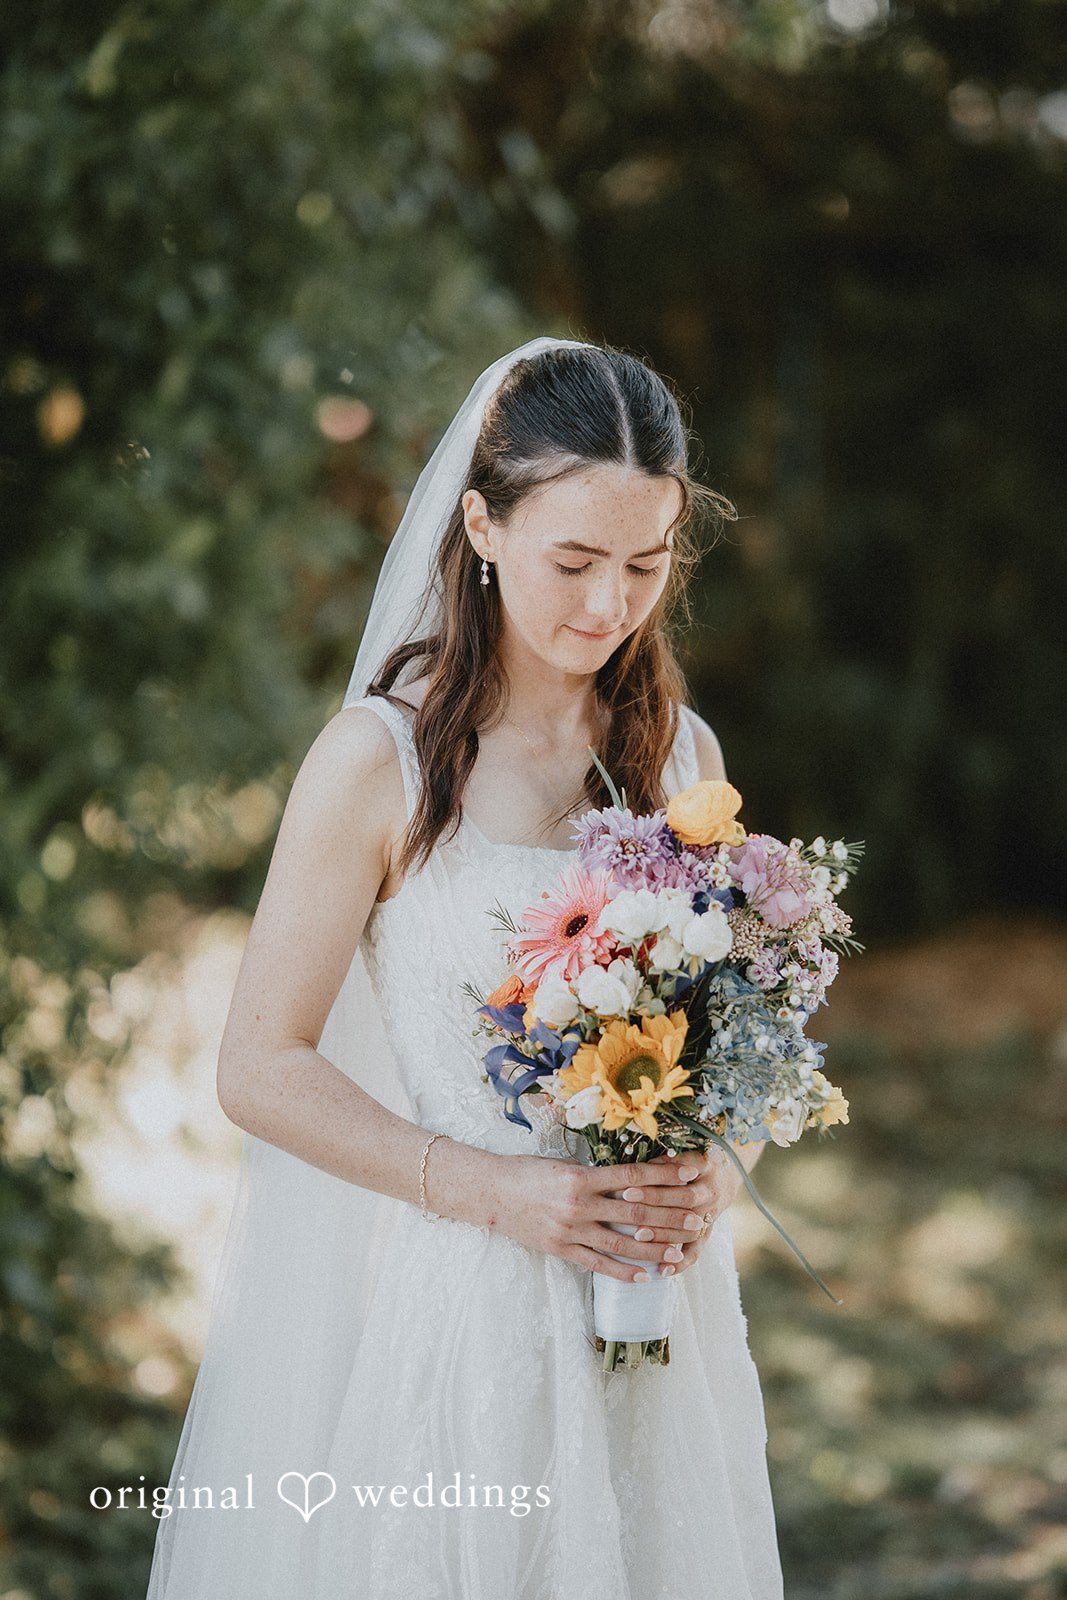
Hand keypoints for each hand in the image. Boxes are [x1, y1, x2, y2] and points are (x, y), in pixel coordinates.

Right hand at [486, 1149, 731, 1283]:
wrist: (490, 1193)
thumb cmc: (527, 1172)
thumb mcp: (563, 1163)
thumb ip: (595, 1172)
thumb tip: (633, 1176)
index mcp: (581, 1176)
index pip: (633, 1176)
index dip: (665, 1175)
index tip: (690, 1173)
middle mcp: (579, 1204)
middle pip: (635, 1212)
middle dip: (670, 1216)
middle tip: (697, 1219)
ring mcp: (570, 1230)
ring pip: (622, 1243)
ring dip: (654, 1248)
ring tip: (680, 1252)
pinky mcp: (561, 1249)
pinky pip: (598, 1264)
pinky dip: (624, 1272)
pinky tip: (646, 1276)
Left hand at [640, 1147, 742, 1274]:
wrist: (726, 1175)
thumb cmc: (693, 1162)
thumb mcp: (683, 1152)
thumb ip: (660, 1161)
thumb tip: (629, 1170)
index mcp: (704, 1165)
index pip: (680, 1172)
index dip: (656, 1178)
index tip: (630, 1183)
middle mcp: (711, 1190)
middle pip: (686, 1198)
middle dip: (655, 1201)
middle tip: (628, 1205)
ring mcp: (711, 1214)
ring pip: (690, 1227)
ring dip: (664, 1233)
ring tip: (638, 1237)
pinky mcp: (708, 1232)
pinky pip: (697, 1251)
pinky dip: (680, 1263)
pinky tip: (662, 1270)